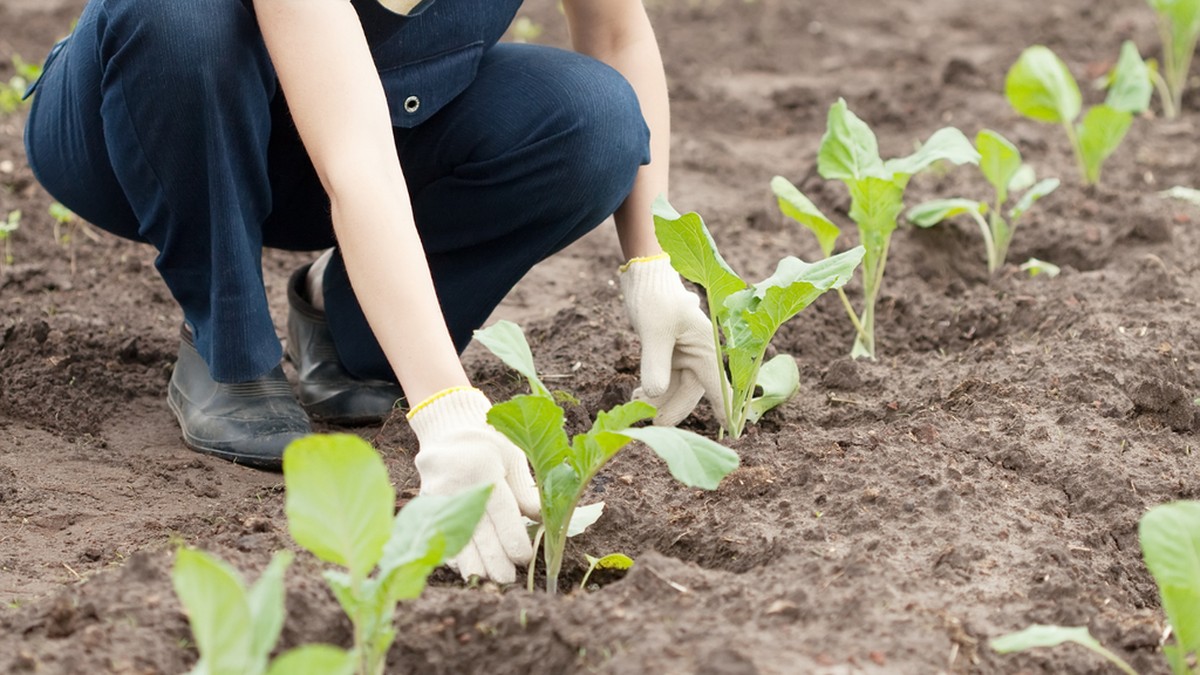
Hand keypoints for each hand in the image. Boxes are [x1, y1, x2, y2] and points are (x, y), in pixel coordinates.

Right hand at [407, 387, 539, 582]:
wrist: (448, 429)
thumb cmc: (489, 441)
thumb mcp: (512, 455)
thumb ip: (524, 489)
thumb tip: (541, 520)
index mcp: (482, 465)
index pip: (500, 510)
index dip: (512, 537)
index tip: (523, 558)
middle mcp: (456, 482)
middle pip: (477, 529)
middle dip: (493, 559)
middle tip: (507, 579)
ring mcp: (436, 495)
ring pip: (455, 536)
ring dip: (471, 563)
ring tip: (486, 581)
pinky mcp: (425, 505)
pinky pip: (439, 534)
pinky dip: (452, 554)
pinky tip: (466, 568)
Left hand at [619, 255, 727, 427]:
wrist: (644, 277)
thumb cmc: (655, 297)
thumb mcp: (654, 330)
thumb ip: (656, 363)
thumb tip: (655, 395)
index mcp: (707, 348)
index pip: (718, 385)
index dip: (724, 409)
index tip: (732, 431)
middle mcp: (700, 354)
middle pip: (691, 392)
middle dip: (672, 409)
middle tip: (652, 425)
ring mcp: (685, 356)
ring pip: (676, 390)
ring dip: (658, 401)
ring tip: (635, 405)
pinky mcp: (671, 355)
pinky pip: (666, 381)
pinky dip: (653, 391)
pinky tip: (636, 395)